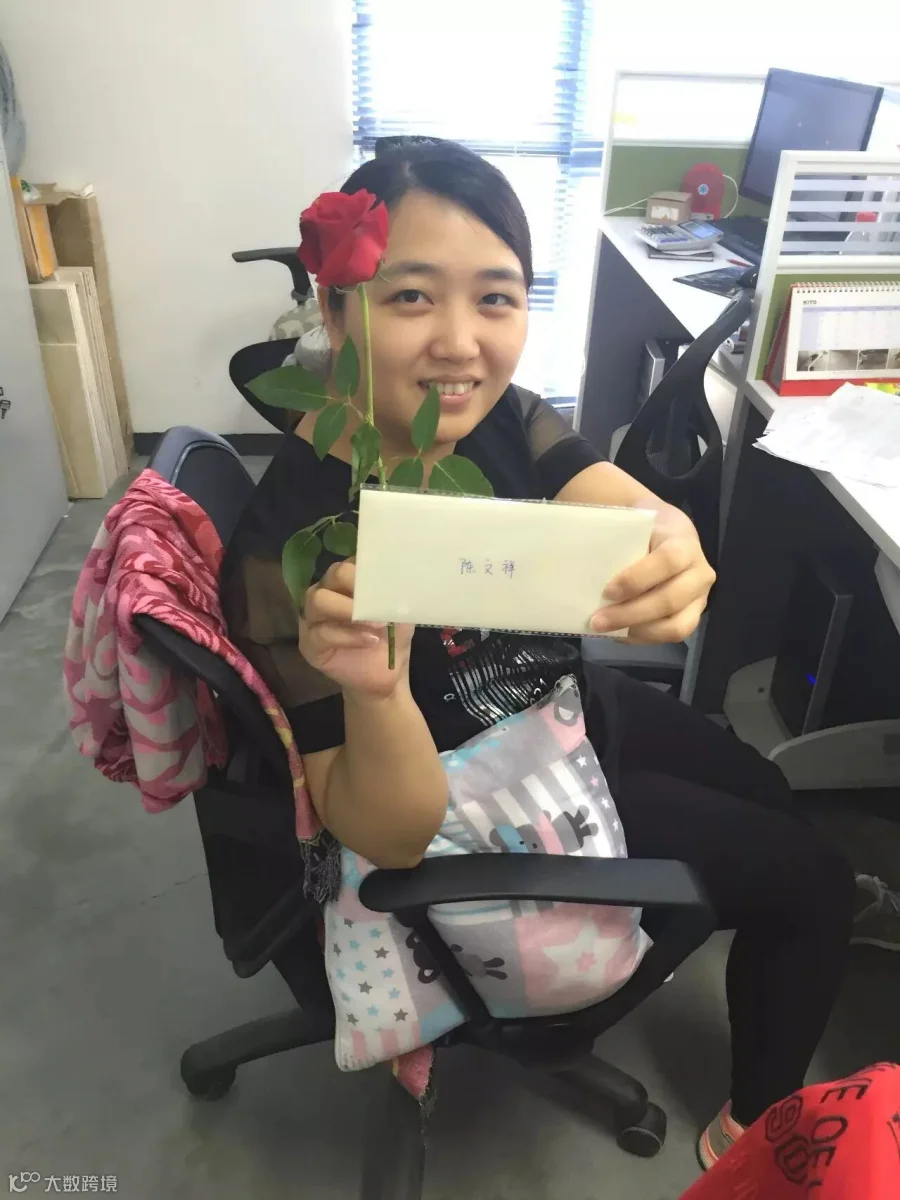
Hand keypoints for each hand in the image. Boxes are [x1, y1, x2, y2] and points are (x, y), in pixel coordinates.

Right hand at [299, 560, 414, 697]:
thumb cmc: (391, 636)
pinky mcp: (309, 643)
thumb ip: (394, 592)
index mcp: (348, 580)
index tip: (389, 581)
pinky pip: (322, 632)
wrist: (387, 674)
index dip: (369, 568)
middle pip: (333, 574)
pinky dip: (349, 636)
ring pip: (318, 600)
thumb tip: (398, 574)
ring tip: (376, 624)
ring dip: (349, 610)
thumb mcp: (399, 611)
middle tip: (379, 603)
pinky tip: (370, 641)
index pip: (352, 560)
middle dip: (357, 586)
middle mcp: (327, 591)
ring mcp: (313, 617)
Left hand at [590, 519, 714, 643]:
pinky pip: (671, 636)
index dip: (637, 579)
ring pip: (675, 626)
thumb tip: (583, 550)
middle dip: (630, 613)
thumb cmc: (646, 530)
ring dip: (637, 631)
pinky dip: (642, 638)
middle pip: (670, 600)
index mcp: (684, 543)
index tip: (607, 591)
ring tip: (605, 629)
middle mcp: (699, 573)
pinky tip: (618, 634)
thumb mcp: (634, 523)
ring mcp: (700, 599)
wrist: (671, 536)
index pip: (667, 561)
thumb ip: (617, 534)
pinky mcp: (693, 617)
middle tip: (597, 620)